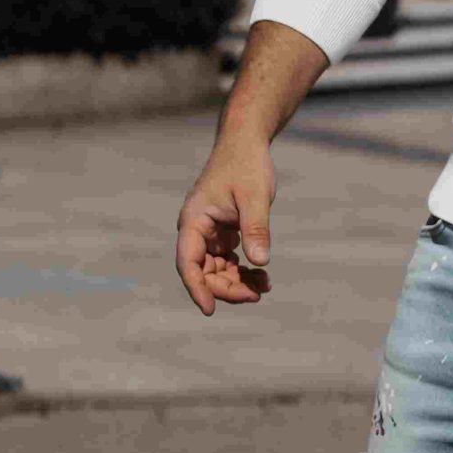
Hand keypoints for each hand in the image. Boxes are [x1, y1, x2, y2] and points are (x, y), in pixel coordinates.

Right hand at [176, 135, 274, 314]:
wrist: (246, 142)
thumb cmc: (247, 165)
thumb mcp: (255, 197)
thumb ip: (256, 229)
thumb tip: (260, 263)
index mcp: (193, 221)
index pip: (188, 263)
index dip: (197, 288)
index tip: (210, 310)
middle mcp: (196, 229)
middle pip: (204, 272)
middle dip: (227, 288)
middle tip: (257, 295)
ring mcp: (209, 232)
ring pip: (217, 269)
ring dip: (237, 282)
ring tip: (264, 286)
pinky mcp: (222, 232)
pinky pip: (228, 260)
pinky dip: (243, 270)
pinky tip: (262, 275)